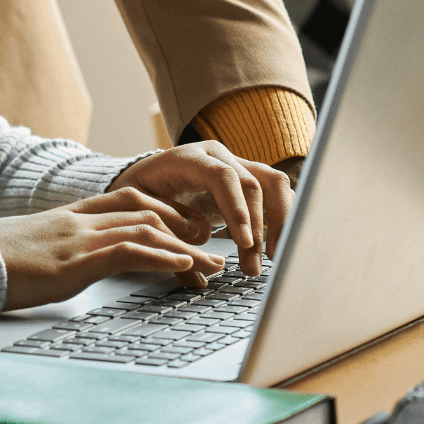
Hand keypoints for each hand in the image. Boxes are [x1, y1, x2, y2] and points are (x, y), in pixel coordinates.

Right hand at [0, 188, 226, 309]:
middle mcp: (79, 219)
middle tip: (213, 247)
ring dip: (185, 250)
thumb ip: (54, 250)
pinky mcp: (75, 260)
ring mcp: (78, 237)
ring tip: (213, 267)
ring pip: (146, 230)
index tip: (187, 228)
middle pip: (145, 212)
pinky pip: (128, 252)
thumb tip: (62, 265)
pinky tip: (183, 268)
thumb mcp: (28, 250)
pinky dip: (162, 258)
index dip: (162, 211)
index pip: (126, 200)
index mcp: (69, 215)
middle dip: (184, 229)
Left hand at [112, 141, 293, 277]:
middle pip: (252, 183)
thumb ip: (168, 233)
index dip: (236, 209)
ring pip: (273, 183)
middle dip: (256, 229)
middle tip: (252, 268)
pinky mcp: (246, 179)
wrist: (146, 177)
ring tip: (268, 259)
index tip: (243, 243)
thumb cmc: (142, 194)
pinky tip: (273, 248)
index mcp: (188, 158)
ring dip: (277, 223)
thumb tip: (198, 266)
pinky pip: (274, 193)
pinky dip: (280, 219)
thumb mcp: (142, 210)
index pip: (222, 177)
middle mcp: (217, 155)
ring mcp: (235, 163)